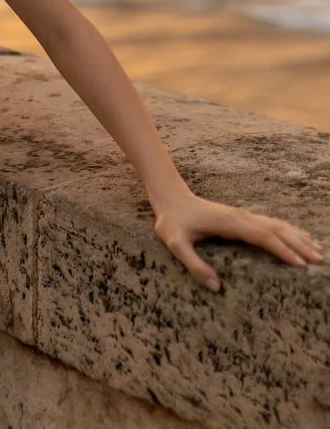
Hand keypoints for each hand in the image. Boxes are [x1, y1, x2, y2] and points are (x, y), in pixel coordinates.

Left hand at [153, 192, 324, 291]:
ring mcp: (243, 215)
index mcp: (230, 224)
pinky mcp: (242, 217)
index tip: (300, 264)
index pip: (263, 236)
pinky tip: (299, 236)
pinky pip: (270, 223)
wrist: (171, 199)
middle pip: (277, 229)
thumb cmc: (172, 222)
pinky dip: (288, 231)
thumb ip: (194, 265)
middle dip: (299, 244)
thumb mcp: (176, 245)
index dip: (282, 250)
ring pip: (276, 224)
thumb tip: (216, 287)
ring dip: (297, 236)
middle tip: (319, 260)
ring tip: (318, 250)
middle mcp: (241, 217)